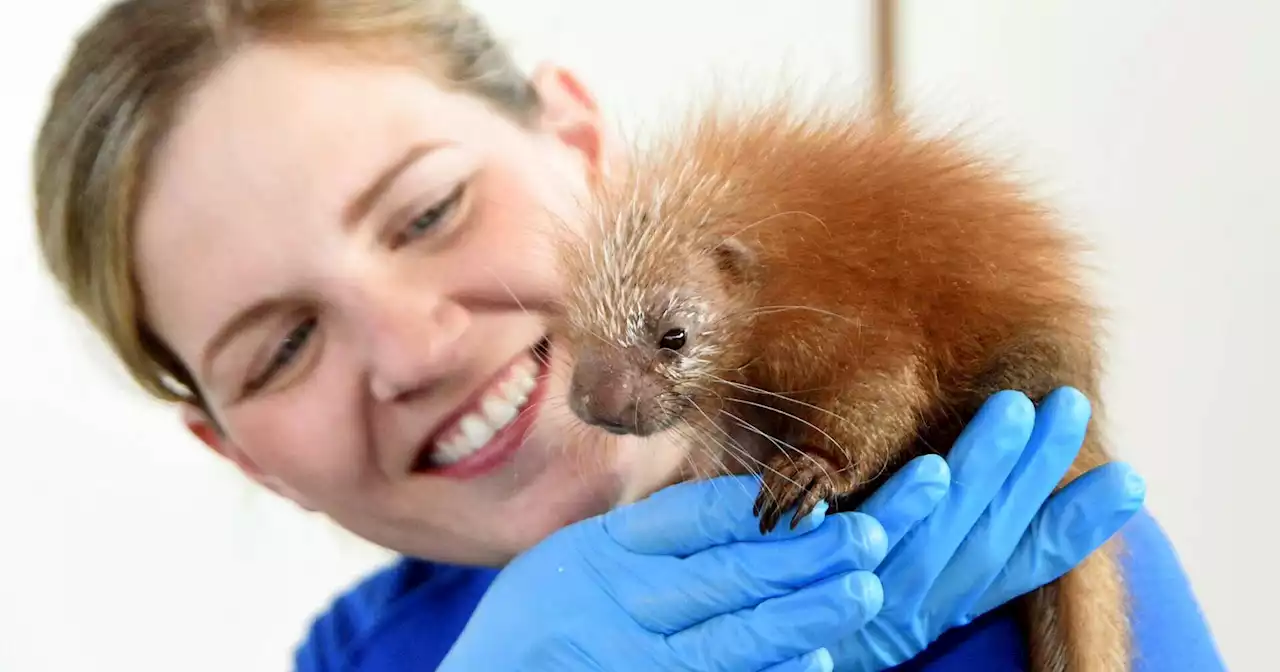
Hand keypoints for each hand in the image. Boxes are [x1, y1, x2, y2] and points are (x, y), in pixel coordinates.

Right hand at [437, 463, 948, 671]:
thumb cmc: (540, 620)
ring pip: (731, 636)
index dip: (760, 504)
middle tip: (865, 535)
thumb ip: (652, 534)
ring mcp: (634, 657)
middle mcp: (622, 601)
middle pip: (726, 573)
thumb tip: (755, 503)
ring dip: (801, 613)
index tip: (816, 488)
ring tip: (861, 588)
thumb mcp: (577, 555)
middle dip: (802, 554)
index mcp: (608, 549)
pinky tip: (815, 664)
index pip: (691, 518)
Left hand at [830, 387, 1146, 670]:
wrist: (753, 663)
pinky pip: (870, 548)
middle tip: (1068, 404)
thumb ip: (914, 539)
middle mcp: (919, 607)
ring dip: (984, 473)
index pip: (1019, 563)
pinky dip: (908, 510)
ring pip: (943, 535)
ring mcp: (874, 601)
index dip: (1074, 526)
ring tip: (1017, 412)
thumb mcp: (879, 580)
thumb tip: (954, 481)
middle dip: (1033, 471)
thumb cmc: (812, 620)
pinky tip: (935, 469)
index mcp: (938, 604)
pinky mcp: (824, 594)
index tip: (1126, 480)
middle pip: (988, 534)